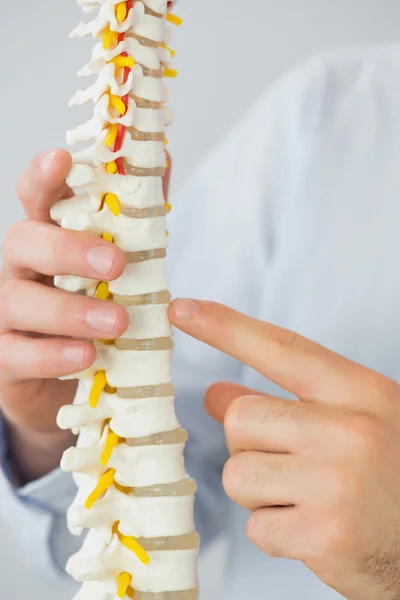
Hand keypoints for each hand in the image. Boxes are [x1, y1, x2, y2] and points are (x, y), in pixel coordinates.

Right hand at [0, 149, 170, 483]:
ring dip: (69, 310)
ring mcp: (9, 315)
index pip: (36, 199)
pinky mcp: (8, 359)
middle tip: (114, 264)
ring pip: (19, 300)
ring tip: (116, 322)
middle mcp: (22, 270)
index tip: (61, 160)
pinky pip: (18, 355)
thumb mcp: (124, 261)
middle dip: (66, 249)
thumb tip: (164, 158)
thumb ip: (139, 216)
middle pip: (21, 242)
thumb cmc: (97, 307)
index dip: (43, 178)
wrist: (76, 373)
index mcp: (49, 240)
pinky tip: (86, 355)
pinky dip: (53, 355)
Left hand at [169, 299, 399, 599]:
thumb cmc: (390, 475)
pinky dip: (275, 530)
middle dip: (250, 444)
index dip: (225, 326)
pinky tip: (313, 528)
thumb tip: (217, 393)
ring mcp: (337, 484)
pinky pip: (256, 525)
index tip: (182, 310)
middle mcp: (351, 431)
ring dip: (261, 490)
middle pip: (241, 419)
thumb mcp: (354, 421)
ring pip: (238, 474)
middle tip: (290, 463)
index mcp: (361, 392)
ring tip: (306, 497)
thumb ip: (286, 402)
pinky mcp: (325, 536)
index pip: (280, 348)